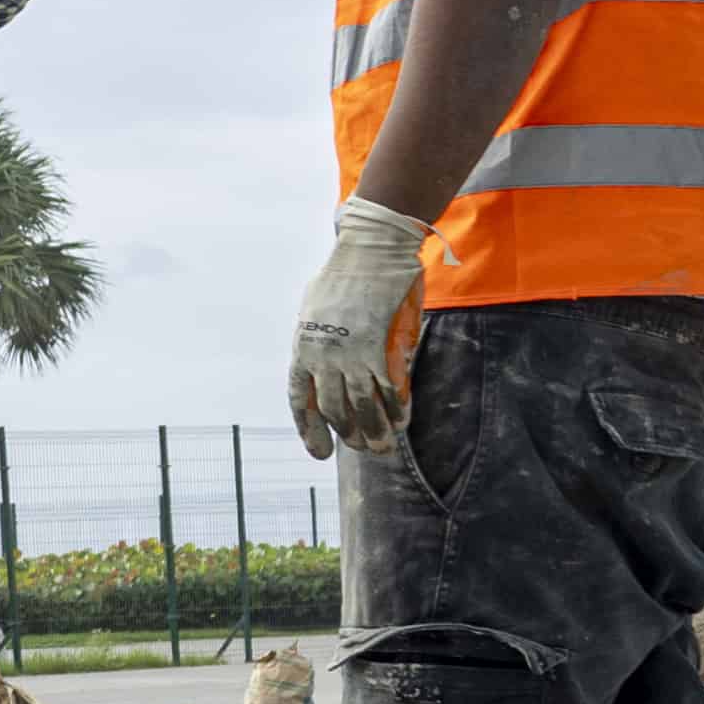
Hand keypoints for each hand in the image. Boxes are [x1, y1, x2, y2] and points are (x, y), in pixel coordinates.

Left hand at [286, 193, 429, 461]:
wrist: (371, 250)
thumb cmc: (344, 277)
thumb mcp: (315, 310)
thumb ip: (318, 341)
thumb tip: (324, 367)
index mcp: (302, 347)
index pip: (301, 401)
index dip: (310, 430)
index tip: (319, 453)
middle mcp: (323, 356)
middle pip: (334, 410)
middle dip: (349, 435)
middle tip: (364, 449)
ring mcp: (352, 354)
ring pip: (363, 407)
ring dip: (375, 431)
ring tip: (384, 448)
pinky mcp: (382, 349)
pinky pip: (390, 390)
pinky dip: (397, 409)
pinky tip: (403, 420)